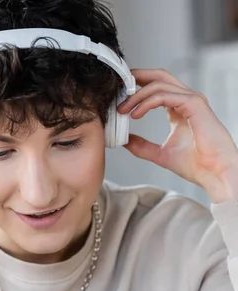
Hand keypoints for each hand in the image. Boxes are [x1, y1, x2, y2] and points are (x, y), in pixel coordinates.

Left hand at [117, 68, 237, 203]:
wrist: (215, 174)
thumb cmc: (197, 164)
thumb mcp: (160, 153)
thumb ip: (142, 146)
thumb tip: (124, 141)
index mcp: (179, 108)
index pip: (156, 86)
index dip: (136, 87)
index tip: (117, 97)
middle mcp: (186, 100)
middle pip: (158, 76)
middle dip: (135, 78)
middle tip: (116, 88)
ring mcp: (192, 100)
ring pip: (158, 84)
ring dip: (136, 95)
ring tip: (122, 110)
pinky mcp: (195, 105)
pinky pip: (165, 96)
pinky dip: (146, 103)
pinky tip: (135, 114)